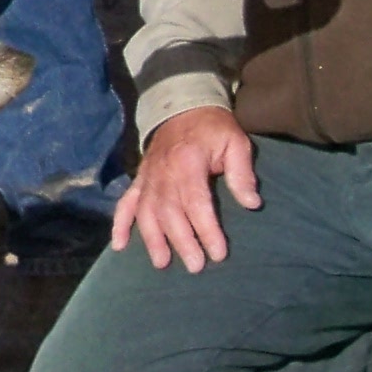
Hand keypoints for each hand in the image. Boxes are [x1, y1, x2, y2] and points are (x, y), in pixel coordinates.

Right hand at [113, 105, 258, 271]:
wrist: (183, 105)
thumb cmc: (213, 128)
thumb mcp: (236, 143)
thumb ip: (242, 174)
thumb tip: (252, 204)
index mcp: (188, 162)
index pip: (196, 202)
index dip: (207, 230)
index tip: (218, 253)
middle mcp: (163, 172)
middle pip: (169, 213)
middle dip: (182, 242)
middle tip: (195, 266)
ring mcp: (148, 177)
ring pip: (146, 213)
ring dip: (152, 239)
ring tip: (162, 263)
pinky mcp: (140, 180)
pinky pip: (125, 203)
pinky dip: (120, 224)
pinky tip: (120, 245)